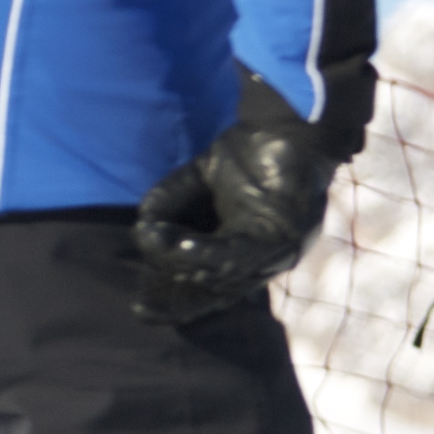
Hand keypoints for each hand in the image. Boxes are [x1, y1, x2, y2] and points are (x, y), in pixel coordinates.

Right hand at [131, 74, 339, 322]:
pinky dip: (208, 251)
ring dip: (185, 266)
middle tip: (144, 304)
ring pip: (225, 273)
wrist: (292, 124)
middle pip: (215, 288)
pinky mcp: (284, 235)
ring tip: (154, 255)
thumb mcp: (197, 178)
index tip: (143, 309)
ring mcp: (280, 251)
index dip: (176, 298)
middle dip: (177, 296)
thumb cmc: (250, 150)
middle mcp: (267, 258)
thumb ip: (168, 201)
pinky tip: (180, 246)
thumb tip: (141, 231)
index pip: (210, 284)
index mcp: (248, 248)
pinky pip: (240, 251)